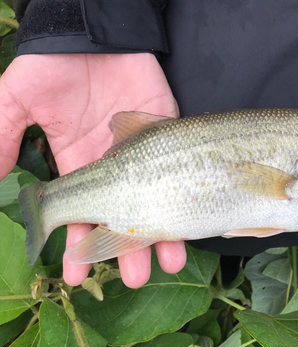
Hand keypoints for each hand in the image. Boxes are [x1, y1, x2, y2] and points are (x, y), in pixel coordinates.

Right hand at [0, 53, 185, 287]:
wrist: (94, 32)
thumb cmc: (54, 65)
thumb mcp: (18, 100)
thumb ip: (3, 137)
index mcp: (80, 166)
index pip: (81, 216)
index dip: (79, 244)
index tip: (79, 274)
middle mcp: (115, 168)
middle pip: (125, 218)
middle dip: (128, 250)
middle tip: (134, 278)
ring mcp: (144, 153)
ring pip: (158, 201)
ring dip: (164, 233)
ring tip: (170, 262)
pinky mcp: (169, 133)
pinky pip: (182, 167)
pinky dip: (188, 192)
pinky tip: (194, 218)